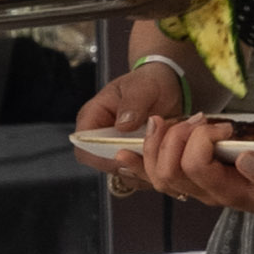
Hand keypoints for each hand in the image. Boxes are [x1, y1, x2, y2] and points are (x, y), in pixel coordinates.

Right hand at [73, 56, 190, 194]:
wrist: (168, 84)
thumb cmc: (150, 81)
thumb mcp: (143, 86)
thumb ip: (133, 103)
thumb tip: (123, 125)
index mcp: (93, 118)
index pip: (85, 149)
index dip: (102, 159)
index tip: (128, 156)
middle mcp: (101, 137)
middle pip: (104, 165)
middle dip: (128, 166)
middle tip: (152, 160)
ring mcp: (117, 148)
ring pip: (122, 171)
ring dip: (142, 170)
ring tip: (163, 159)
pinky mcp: (134, 155)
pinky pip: (138, 172)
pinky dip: (152, 171)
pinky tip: (168, 162)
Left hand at [129, 111, 253, 221]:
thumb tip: (246, 159)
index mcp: (231, 192)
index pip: (195, 166)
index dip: (200, 140)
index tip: (225, 124)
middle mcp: (209, 193)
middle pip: (168, 171)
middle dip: (173, 139)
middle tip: (196, 118)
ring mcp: (201, 188)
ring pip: (159, 174)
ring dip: (155, 145)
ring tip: (162, 122)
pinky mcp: (199, 180)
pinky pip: (161, 177)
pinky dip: (141, 163)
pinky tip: (125, 153)